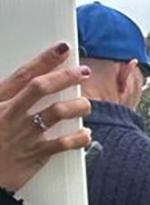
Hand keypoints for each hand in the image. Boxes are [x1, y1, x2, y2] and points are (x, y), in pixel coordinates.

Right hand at [0, 43, 91, 191]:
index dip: (45, 60)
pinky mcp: (34, 155)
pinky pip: (63, 143)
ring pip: (57, 112)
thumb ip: (8, 98)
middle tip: (83, 72)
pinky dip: (79, 138)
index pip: (23, 76)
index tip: (62, 49)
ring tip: (86, 104)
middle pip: (41, 88)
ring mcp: (23, 135)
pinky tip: (86, 134)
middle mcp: (10, 116)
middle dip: (65, 77)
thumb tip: (27, 83)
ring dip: (77, 106)